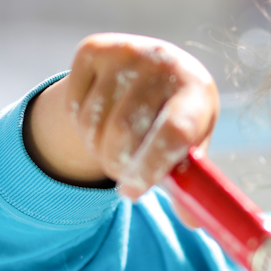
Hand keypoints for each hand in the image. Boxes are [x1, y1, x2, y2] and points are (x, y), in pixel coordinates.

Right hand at [26, 34, 218, 200]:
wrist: (153, 72)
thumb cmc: (174, 122)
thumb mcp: (188, 150)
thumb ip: (189, 186)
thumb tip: (192, 223)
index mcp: (197, 91)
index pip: (174, 131)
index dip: (150, 167)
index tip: (133, 192)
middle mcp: (164, 61)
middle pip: (125, 130)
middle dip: (118, 165)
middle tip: (123, 178)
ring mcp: (128, 50)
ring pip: (94, 121)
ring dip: (97, 149)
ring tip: (114, 148)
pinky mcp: (94, 48)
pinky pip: (74, 105)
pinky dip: (80, 127)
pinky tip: (100, 122)